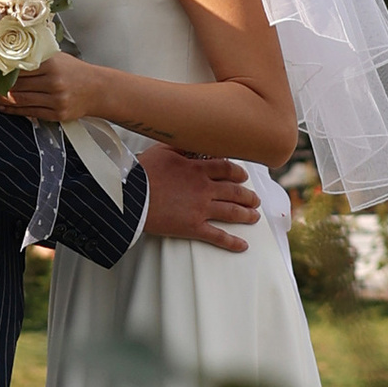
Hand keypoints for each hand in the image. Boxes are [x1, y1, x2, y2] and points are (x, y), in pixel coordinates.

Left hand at [0, 55, 104, 124]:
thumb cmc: (74, 71)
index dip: (2, 69)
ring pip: (20, 100)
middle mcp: (54, 82)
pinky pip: (28, 113)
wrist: (97, 89)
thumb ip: (35, 57)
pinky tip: (2, 106)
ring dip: (2, 99)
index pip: (20, 67)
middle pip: (17, 85)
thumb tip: (6, 57)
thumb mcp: (57, 57)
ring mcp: (55, 100)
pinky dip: (12, 110)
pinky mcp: (56, 114)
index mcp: (52, 64)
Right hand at [136, 144, 259, 253]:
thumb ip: (180, 146)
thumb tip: (191, 141)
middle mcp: (204, 188)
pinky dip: (232, 242)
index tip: (244, 176)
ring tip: (255, 217)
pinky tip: (243, 245)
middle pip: (234, 191)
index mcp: (197, 169)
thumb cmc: (142, 172)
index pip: (226, 169)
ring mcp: (200, 209)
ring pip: (231, 212)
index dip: (238, 173)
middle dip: (248, 196)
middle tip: (255, 199)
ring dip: (246, 215)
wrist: (131, 196)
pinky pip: (217, 236)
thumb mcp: (162, 150)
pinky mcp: (193, 227)